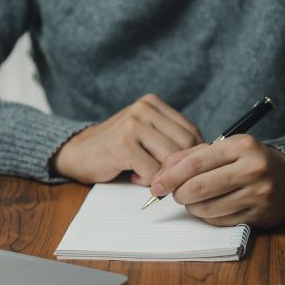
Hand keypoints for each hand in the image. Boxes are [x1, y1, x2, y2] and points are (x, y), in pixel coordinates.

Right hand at [52, 94, 203, 184]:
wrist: (78, 153)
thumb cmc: (117, 147)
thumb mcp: (146, 134)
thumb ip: (170, 138)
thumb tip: (206, 155)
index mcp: (152, 103)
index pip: (191, 130)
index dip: (193, 154)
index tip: (185, 169)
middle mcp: (143, 109)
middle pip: (185, 145)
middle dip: (180, 167)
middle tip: (168, 178)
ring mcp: (132, 125)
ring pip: (170, 159)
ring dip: (163, 175)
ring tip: (147, 175)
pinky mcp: (123, 145)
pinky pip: (152, 172)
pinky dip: (146, 181)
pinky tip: (132, 175)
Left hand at [150, 135, 284, 227]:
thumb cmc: (248, 160)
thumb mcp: (224, 147)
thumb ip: (190, 155)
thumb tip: (160, 174)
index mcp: (240, 146)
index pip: (195, 164)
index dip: (170, 177)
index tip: (156, 185)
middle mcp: (252, 169)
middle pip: (199, 188)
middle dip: (179, 194)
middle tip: (175, 194)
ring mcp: (258, 194)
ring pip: (207, 208)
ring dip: (192, 207)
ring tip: (194, 199)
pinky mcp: (260, 215)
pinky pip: (220, 221)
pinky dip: (208, 216)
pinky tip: (211, 207)